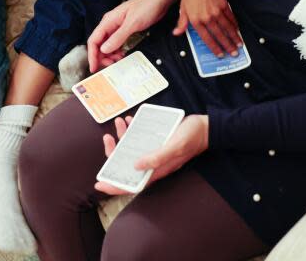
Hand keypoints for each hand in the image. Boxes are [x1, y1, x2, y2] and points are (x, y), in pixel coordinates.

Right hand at [88, 0, 176, 71]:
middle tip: (110, 65)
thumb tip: (104, 49)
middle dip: (102, 56)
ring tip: (118, 60)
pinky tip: (122, 54)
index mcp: (108, 21)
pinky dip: (117, 51)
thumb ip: (118, 37)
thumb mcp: (132, 23)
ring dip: (110, 54)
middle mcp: (110, 24)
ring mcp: (118, 27)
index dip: (92, 55)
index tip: (94, 67)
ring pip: (108, 45)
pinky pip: (117, 43)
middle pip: (99, 44)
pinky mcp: (126, 30)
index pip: (94, 40)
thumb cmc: (146, 6)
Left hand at [94, 114, 208, 195]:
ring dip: (122, 137)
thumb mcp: (175, 146)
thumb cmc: (192, 137)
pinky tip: (130, 120)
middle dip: (113, 153)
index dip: (115, 186)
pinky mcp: (157, 141)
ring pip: (132, 149)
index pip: (132, 183)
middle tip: (108, 138)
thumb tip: (136, 165)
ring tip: (119, 122)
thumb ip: (157, 157)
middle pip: (127, 165)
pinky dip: (132, 129)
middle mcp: (153, 163)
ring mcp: (154, 152)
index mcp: (157, 169)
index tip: (99, 184)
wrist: (206, 127)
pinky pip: (140, 138)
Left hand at [173, 0, 240, 56]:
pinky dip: (235, 25)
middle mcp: (207, 18)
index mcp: (196, 20)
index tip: (220, 55)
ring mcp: (217, 12)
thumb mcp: (183, 7)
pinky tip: (238, 30)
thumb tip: (177, 33)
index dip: (214, 48)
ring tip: (239, 45)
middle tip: (234, 53)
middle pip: (220, 35)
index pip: (207, 38)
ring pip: (227, 28)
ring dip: (234, 37)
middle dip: (227, 46)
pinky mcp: (224, 5)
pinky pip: (230, 18)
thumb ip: (182, 22)